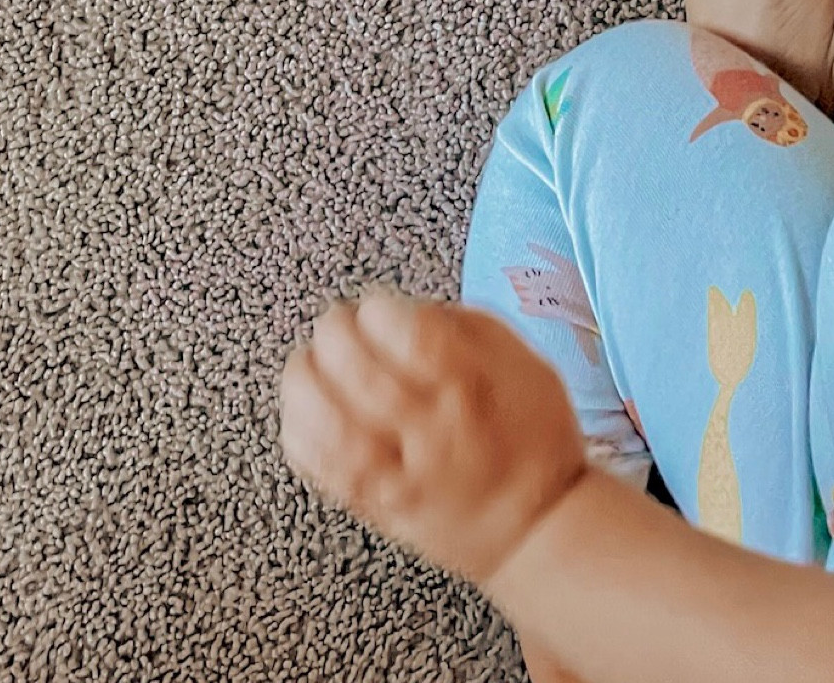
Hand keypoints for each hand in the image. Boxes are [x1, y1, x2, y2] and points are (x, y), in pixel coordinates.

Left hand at [279, 292, 586, 586]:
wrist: (535, 526)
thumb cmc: (529, 433)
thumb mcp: (514, 358)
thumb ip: (455, 325)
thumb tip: (394, 308)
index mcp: (471, 385)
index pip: (409, 337)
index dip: (378, 312)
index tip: (378, 310)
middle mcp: (431, 433)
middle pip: (359, 374)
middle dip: (333, 335)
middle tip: (337, 328)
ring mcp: (399, 476)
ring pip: (328, 428)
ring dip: (305, 385)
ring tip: (311, 365)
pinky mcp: (375, 505)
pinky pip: (317, 469)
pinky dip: (299, 432)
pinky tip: (305, 410)